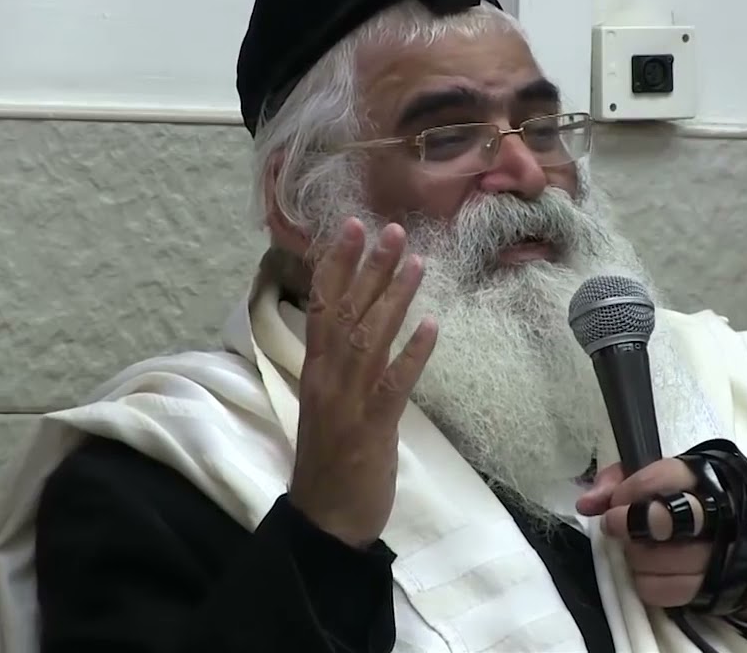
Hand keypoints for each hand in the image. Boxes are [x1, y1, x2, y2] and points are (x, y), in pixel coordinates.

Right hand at [289, 218, 438, 548]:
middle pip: (346, 311)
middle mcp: (327, 378)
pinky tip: (432, 325)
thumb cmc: (329, 462)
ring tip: (417, 262)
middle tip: (391, 228)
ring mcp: (349, 401)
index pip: (321, 305)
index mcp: (314, 371)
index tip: (352, 226)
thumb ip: (341, 366)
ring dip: (394, 296)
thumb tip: (361, 327)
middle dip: (368, 267)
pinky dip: (412, 353)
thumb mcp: (328, 405)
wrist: (325, 520)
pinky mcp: (373, 426)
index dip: (336, 264)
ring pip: (370, 337)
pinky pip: (394, 383)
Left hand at [577, 459, 746, 616]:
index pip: (660, 477)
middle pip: (666, 520)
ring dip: (635, 556)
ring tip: (637, 549)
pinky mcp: (710, 588)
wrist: (740, 545)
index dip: (628, 491)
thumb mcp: (656, 480)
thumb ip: (618, 481)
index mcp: (701, 478)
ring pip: (657, 560)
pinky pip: (662, 590)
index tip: (614, 501)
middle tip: (614, 526)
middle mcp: (715, 514)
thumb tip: (586, 503)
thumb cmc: (684, 504)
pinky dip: (645, 582)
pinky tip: (647, 572)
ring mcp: (716, 554)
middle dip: (630, 523)